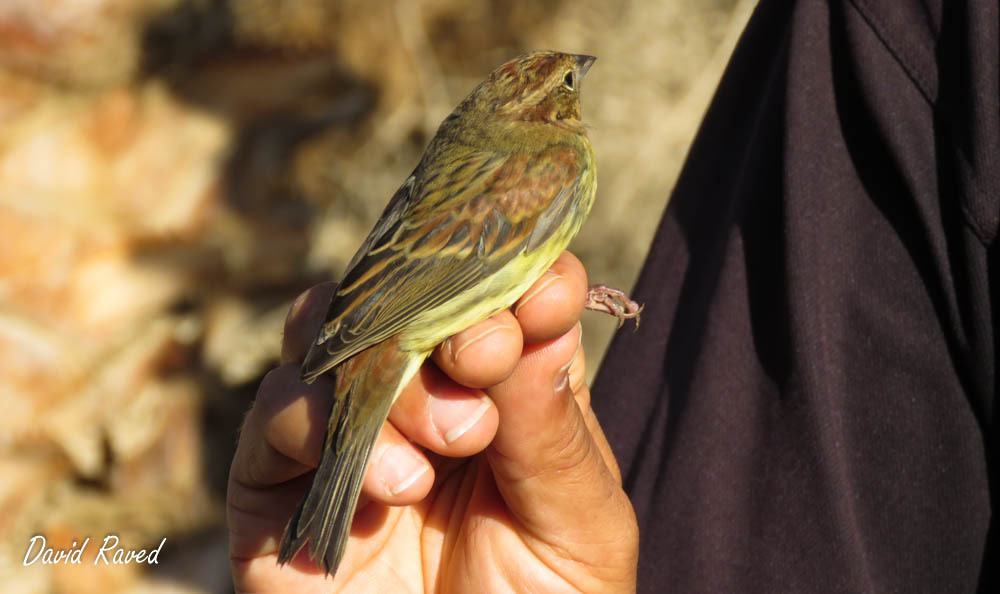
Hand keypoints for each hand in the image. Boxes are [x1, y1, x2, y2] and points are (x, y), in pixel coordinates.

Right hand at [227, 251, 637, 592]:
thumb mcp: (577, 529)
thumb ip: (554, 430)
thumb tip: (539, 312)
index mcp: (502, 396)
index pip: (499, 299)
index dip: (517, 278)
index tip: (544, 294)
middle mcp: (418, 399)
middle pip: (404, 300)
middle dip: (448, 318)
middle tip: (484, 360)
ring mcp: (342, 434)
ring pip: (330, 334)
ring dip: (392, 377)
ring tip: (451, 443)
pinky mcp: (276, 485)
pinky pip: (274, 413)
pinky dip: (322, 424)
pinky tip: (393, 486)